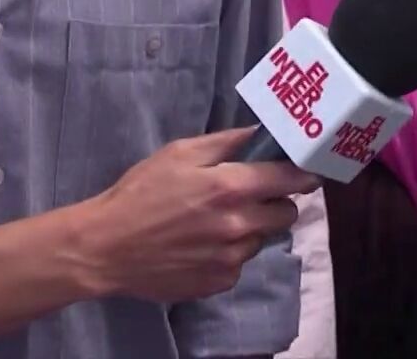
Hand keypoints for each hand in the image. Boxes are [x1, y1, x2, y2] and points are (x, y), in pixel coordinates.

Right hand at [77, 127, 320, 304]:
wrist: (107, 247)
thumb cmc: (140, 193)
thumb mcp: (179, 153)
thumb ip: (226, 143)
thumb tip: (260, 134)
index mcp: (230, 187)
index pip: (290, 179)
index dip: (304, 174)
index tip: (308, 172)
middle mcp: (238, 225)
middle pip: (286, 213)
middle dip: (276, 202)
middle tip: (251, 195)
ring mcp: (231, 258)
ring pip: (263, 238)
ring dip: (251, 228)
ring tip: (216, 221)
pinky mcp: (221, 281)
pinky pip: (241, 262)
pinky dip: (230, 252)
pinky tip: (202, 244)